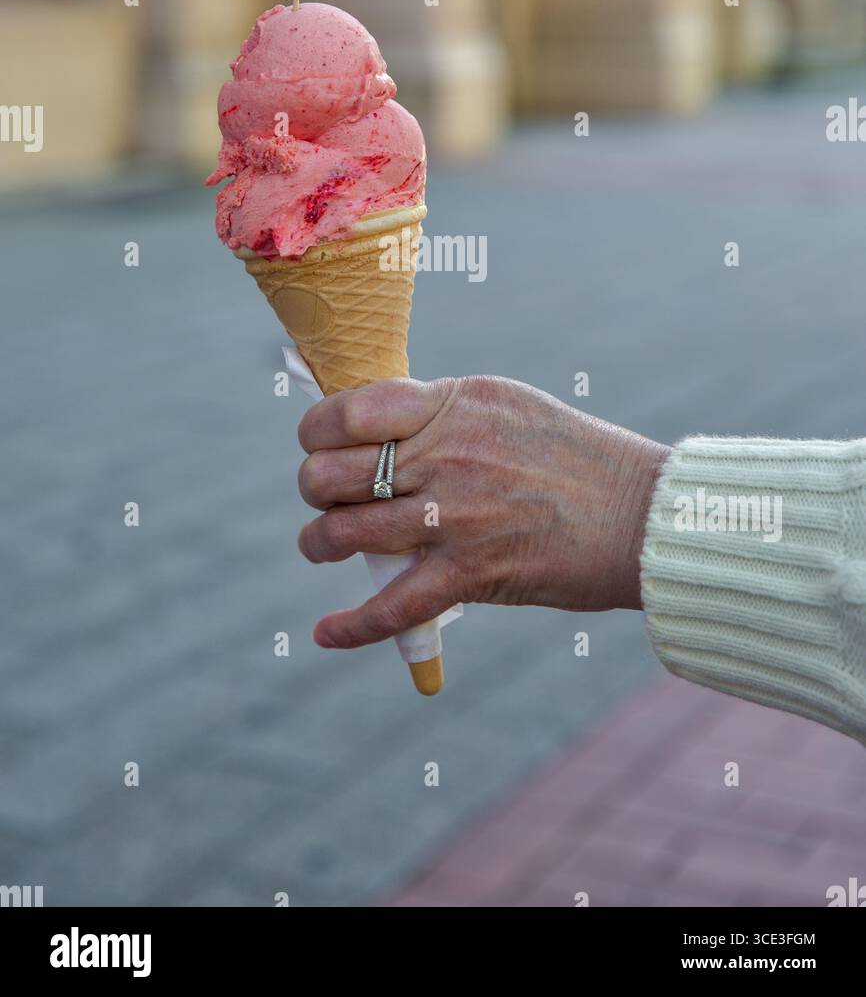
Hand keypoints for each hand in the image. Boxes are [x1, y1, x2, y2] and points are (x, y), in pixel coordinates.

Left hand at [296, 376, 669, 651]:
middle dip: (315, 490)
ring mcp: (455, 515)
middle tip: (325, 499)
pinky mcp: (473, 573)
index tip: (316, 444)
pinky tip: (326, 632)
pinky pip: (391, 605)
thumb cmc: (577, 456)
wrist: (644, 514)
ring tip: (321, 546)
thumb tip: (377, 426)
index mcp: (452, 405)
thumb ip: (440, 411)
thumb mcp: (506, 404)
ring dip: (320, 544)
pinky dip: (351, 626)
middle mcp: (445, 454)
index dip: (315, 431)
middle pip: (333, 474)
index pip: (348, 412)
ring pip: (345, 533)